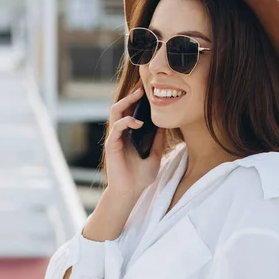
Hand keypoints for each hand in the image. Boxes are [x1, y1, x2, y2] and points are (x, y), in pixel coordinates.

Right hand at [104, 80, 165, 199]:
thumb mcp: (156, 155)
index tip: (150, 90)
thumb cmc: (141, 177)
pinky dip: (126, 122)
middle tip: (144, 86)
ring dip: (126, 102)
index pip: (131, 111)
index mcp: (130, 134)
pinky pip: (117, 127)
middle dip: (132, 94)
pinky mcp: (111, 145)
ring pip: (116, 112)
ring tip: (138, 96)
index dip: (138, 100)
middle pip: (122, 106)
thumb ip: (159, 140)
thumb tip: (166, 124)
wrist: (131, 192)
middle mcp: (121, 133)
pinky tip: (138, 123)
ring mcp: (115, 138)